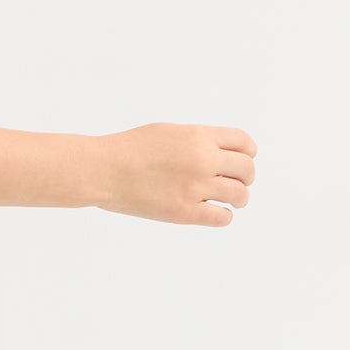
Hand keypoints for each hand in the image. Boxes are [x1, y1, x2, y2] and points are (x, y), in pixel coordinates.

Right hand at [91, 123, 256, 224]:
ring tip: (231, 201)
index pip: (244, 142)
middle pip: (247, 169)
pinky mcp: (184, 212)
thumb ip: (196, 140)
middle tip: (237, 184)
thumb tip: (217, 152)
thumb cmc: (127, 150)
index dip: (248, 153)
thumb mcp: (167, 132)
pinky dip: (223, 215)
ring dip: (239, 199)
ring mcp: (195, 187)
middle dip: (245, 177)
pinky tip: (213, 212)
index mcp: (198, 136)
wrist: (101, 169)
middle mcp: (202, 159)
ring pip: (240, 195)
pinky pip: (222, 217)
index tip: (242, 161)